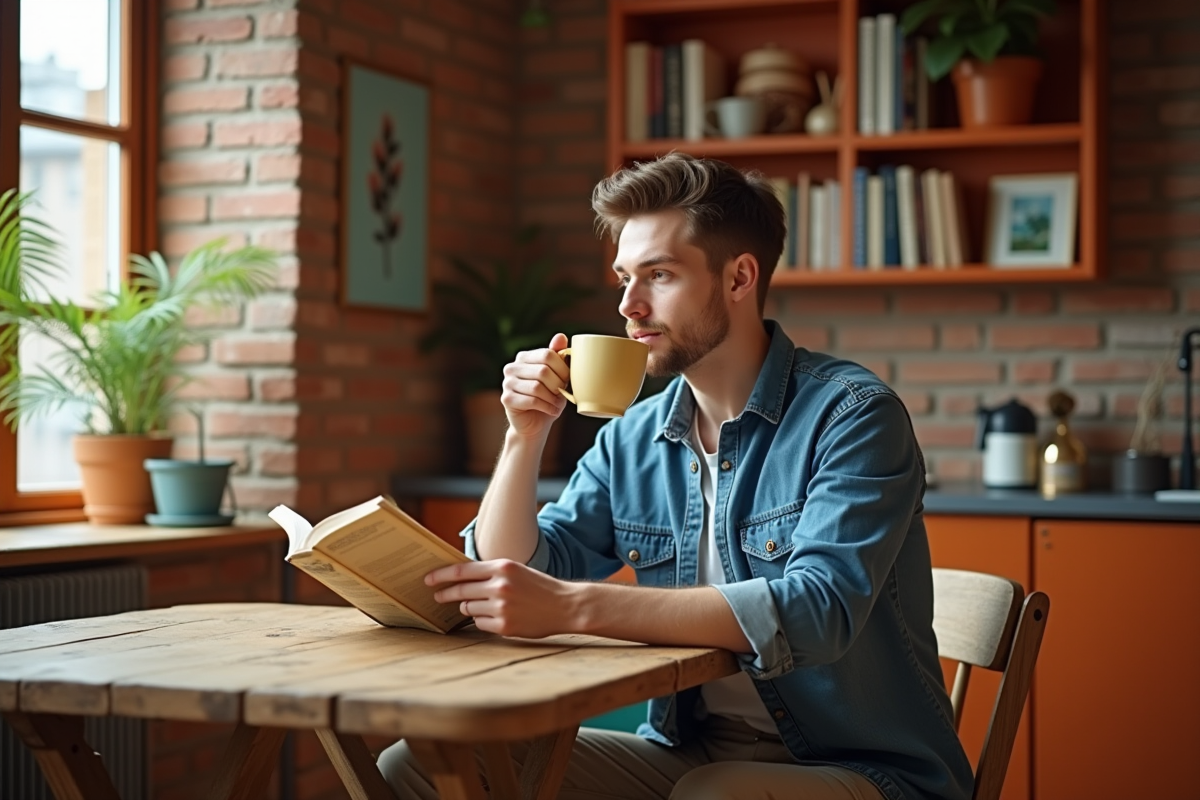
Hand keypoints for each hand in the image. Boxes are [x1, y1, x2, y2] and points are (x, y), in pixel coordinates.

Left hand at [426, 559, 576, 637]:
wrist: (565, 606)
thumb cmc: (539, 587)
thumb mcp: (516, 571)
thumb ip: (491, 573)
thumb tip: (460, 578)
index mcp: (503, 567)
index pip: (462, 570)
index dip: (442, 575)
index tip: (429, 579)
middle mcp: (500, 586)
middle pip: (461, 590)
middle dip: (446, 594)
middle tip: (437, 597)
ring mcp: (501, 607)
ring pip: (469, 608)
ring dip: (470, 608)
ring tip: (484, 606)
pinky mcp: (504, 626)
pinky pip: (480, 623)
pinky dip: (483, 620)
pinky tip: (497, 617)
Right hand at [500, 333, 569, 437]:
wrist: (535, 424)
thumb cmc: (547, 397)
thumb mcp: (557, 376)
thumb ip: (558, 357)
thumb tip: (561, 336)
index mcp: (524, 357)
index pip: (547, 355)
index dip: (562, 368)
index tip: (568, 380)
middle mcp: (512, 367)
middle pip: (543, 371)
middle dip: (558, 385)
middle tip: (563, 394)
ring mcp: (507, 383)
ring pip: (537, 387)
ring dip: (553, 398)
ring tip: (558, 404)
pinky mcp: (506, 399)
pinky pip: (532, 400)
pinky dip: (547, 407)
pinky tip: (551, 410)